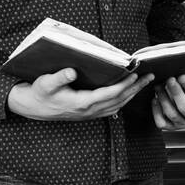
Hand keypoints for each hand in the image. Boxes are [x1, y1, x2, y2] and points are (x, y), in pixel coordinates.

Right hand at [7, 68, 153, 120]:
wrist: (34, 107)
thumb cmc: (40, 92)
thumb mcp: (45, 83)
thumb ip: (58, 77)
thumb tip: (72, 71)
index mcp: (81, 103)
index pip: (109, 94)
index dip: (123, 85)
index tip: (134, 75)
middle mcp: (89, 110)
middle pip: (119, 100)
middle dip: (135, 88)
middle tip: (149, 77)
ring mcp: (91, 113)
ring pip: (118, 105)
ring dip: (132, 94)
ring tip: (144, 82)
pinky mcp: (91, 113)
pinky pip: (112, 108)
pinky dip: (124, 99)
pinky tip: (130, 91)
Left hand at [152, 70, 184, 129]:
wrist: (184, 99)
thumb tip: (184, 66)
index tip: (181, 76)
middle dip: (176, 92)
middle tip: (169, 80)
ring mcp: (183, 123)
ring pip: (172, 114)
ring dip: (163, 98)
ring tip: (158, 86)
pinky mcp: (171, 127)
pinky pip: (161, 122)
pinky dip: (156, 111)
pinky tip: (154, 99)